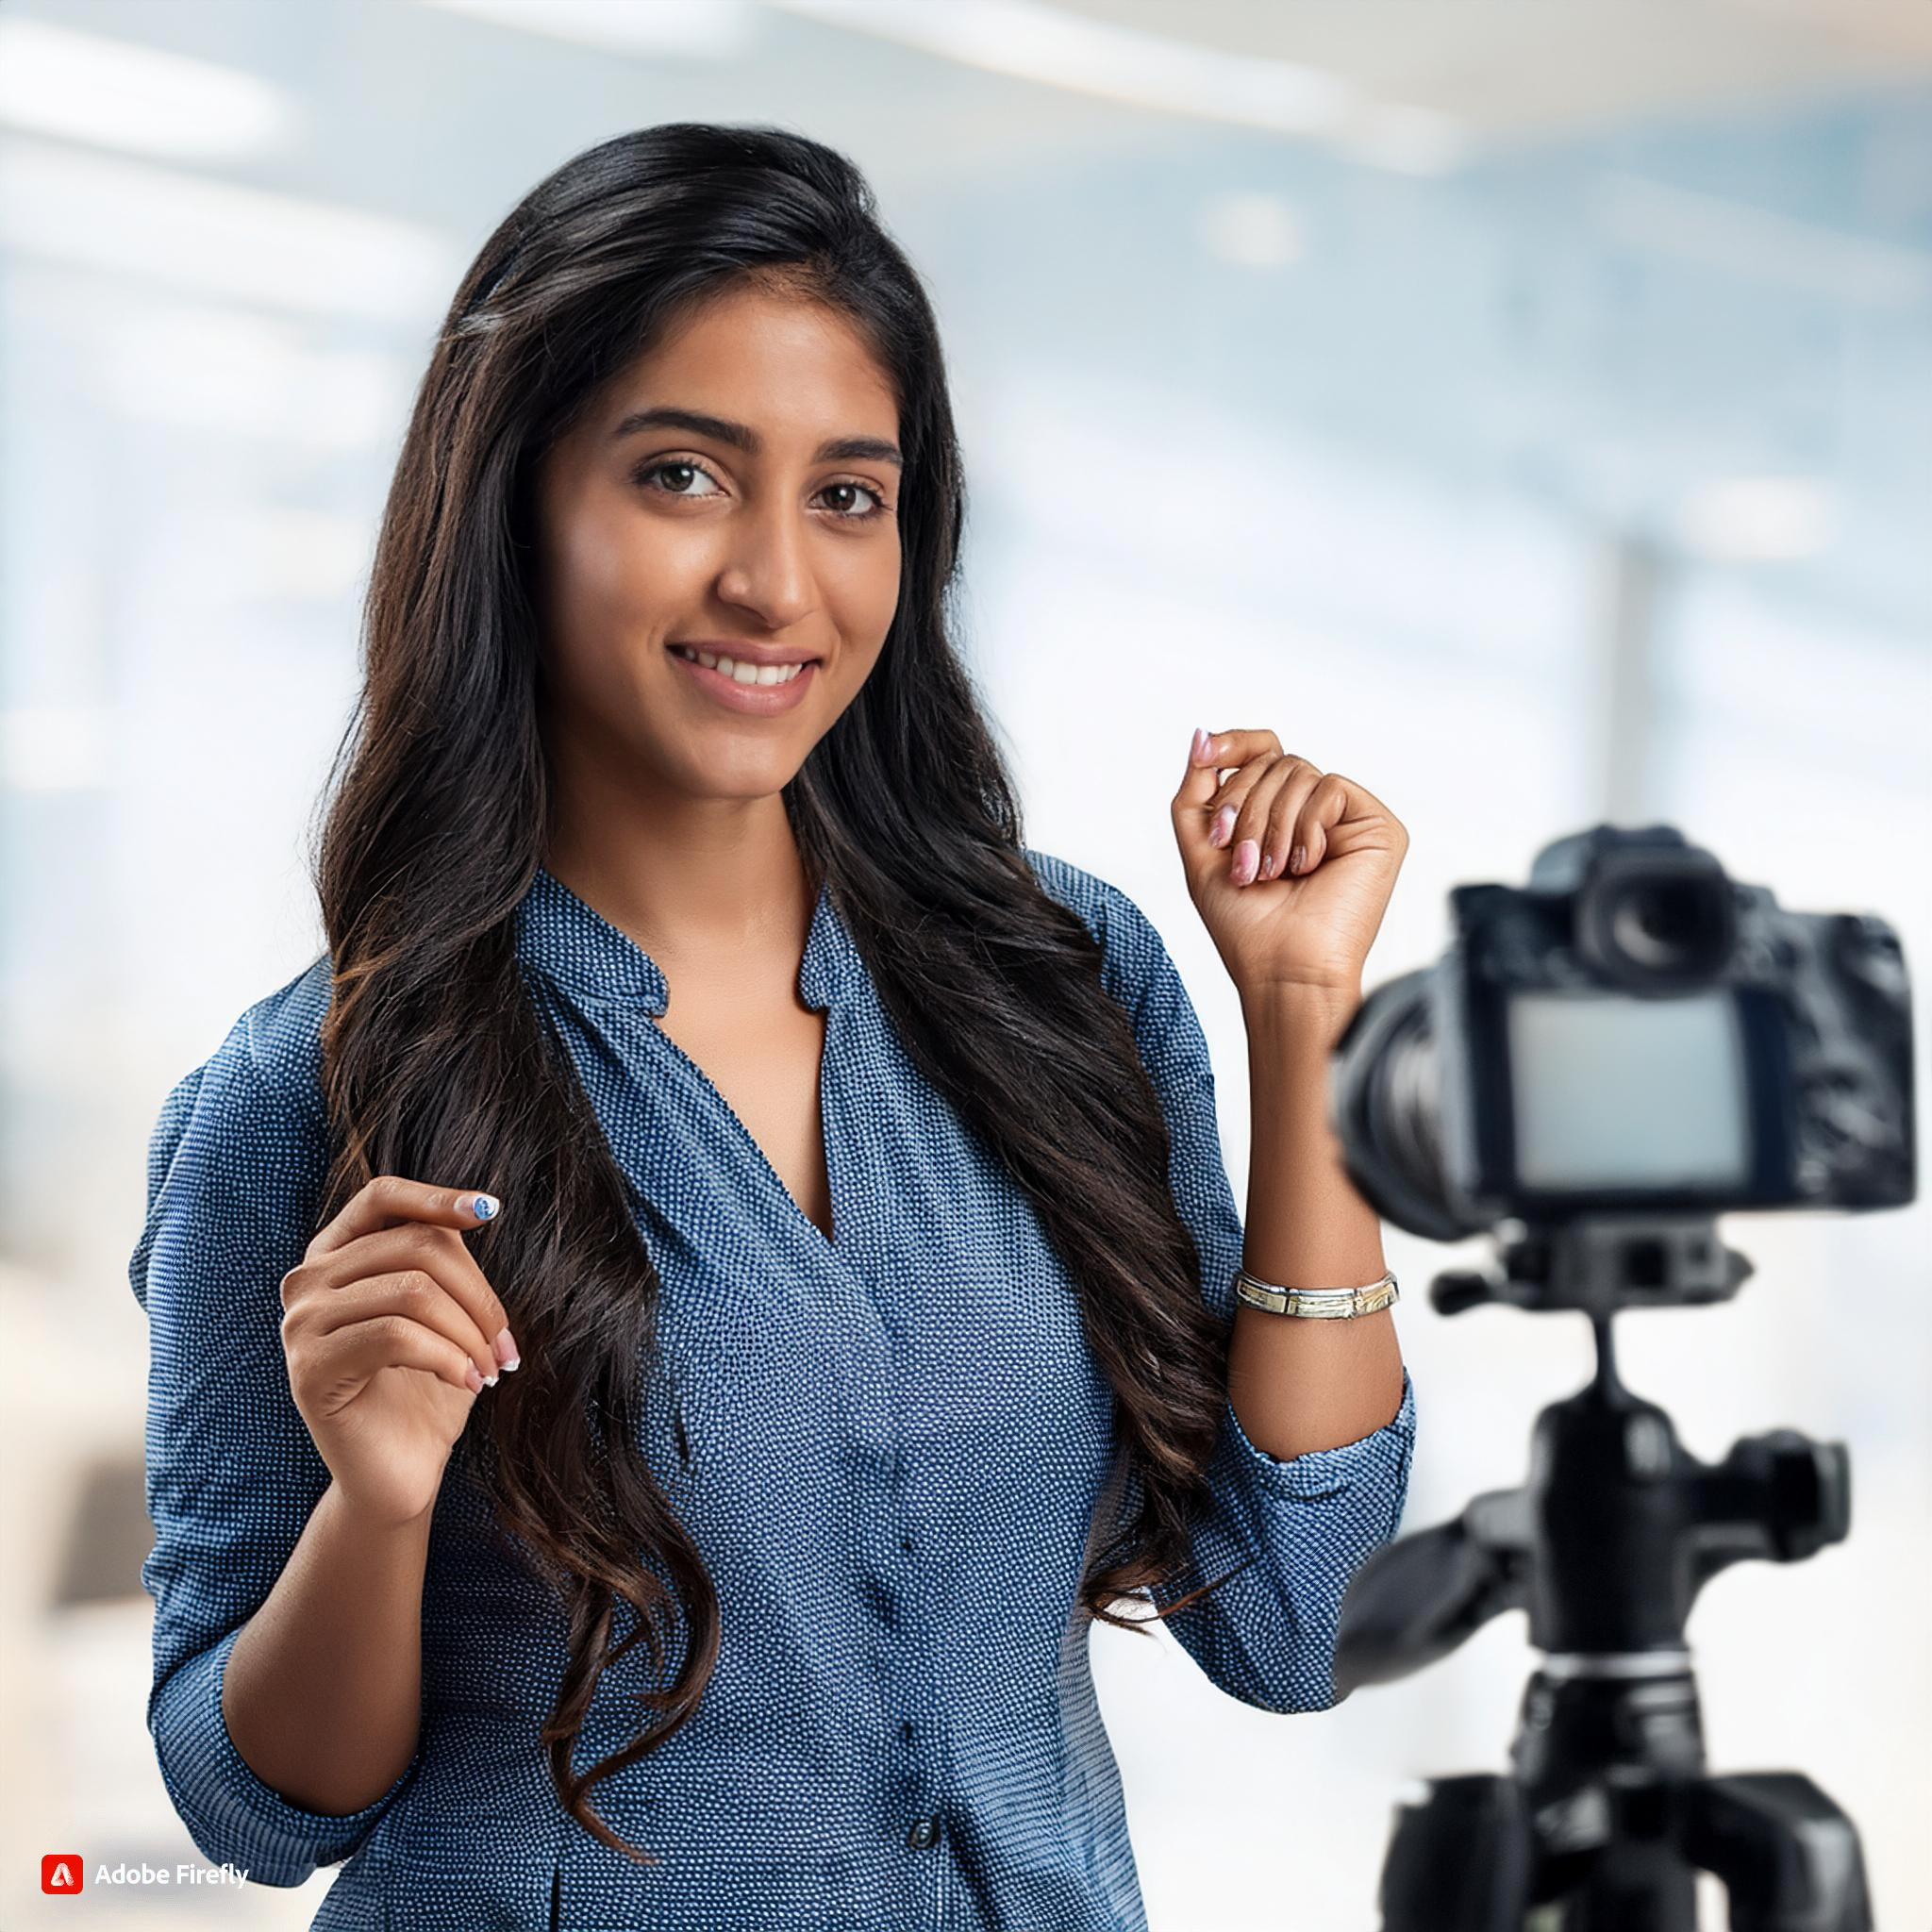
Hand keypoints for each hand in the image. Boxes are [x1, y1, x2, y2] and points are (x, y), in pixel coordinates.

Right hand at [279, 1176, 518, 1527]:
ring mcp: (301, 1324)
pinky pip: (396, 1336)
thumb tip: (478, 1206)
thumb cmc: (427, 1388)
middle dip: (479, 1294)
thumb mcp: (443, 1310)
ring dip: (471, 1332)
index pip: (382, 1196)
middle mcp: (307, 1281)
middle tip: (507, 1345)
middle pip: (416, 1247)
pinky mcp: (309, 1369)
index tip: (490, 1210)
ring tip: (492, 1368)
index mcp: (335, 1255)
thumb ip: (441, 1259)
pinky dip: (449, 1357)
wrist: (400, 1472)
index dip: (437, 1196)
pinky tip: (469, 1382)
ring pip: (413, 1291)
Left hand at [1171, 725, 1408, 999]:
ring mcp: (1347, 818)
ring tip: (1270, 871)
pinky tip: (1308, 866)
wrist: (1283, 968)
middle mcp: (1315, 812)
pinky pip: (1329, 788)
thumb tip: (1201, 735)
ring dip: (1270, 826)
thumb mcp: (1202, 850)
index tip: (1205, 754)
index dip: (1235, 744)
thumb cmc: (1245, 925)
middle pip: (1274, 761)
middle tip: (1240, 860)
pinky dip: (1306, 829)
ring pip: (1298, 771)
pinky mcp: (1377, 827)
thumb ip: (1197, 792)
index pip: (1263, 751)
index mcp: (1278, 814)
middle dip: (1243, 808)